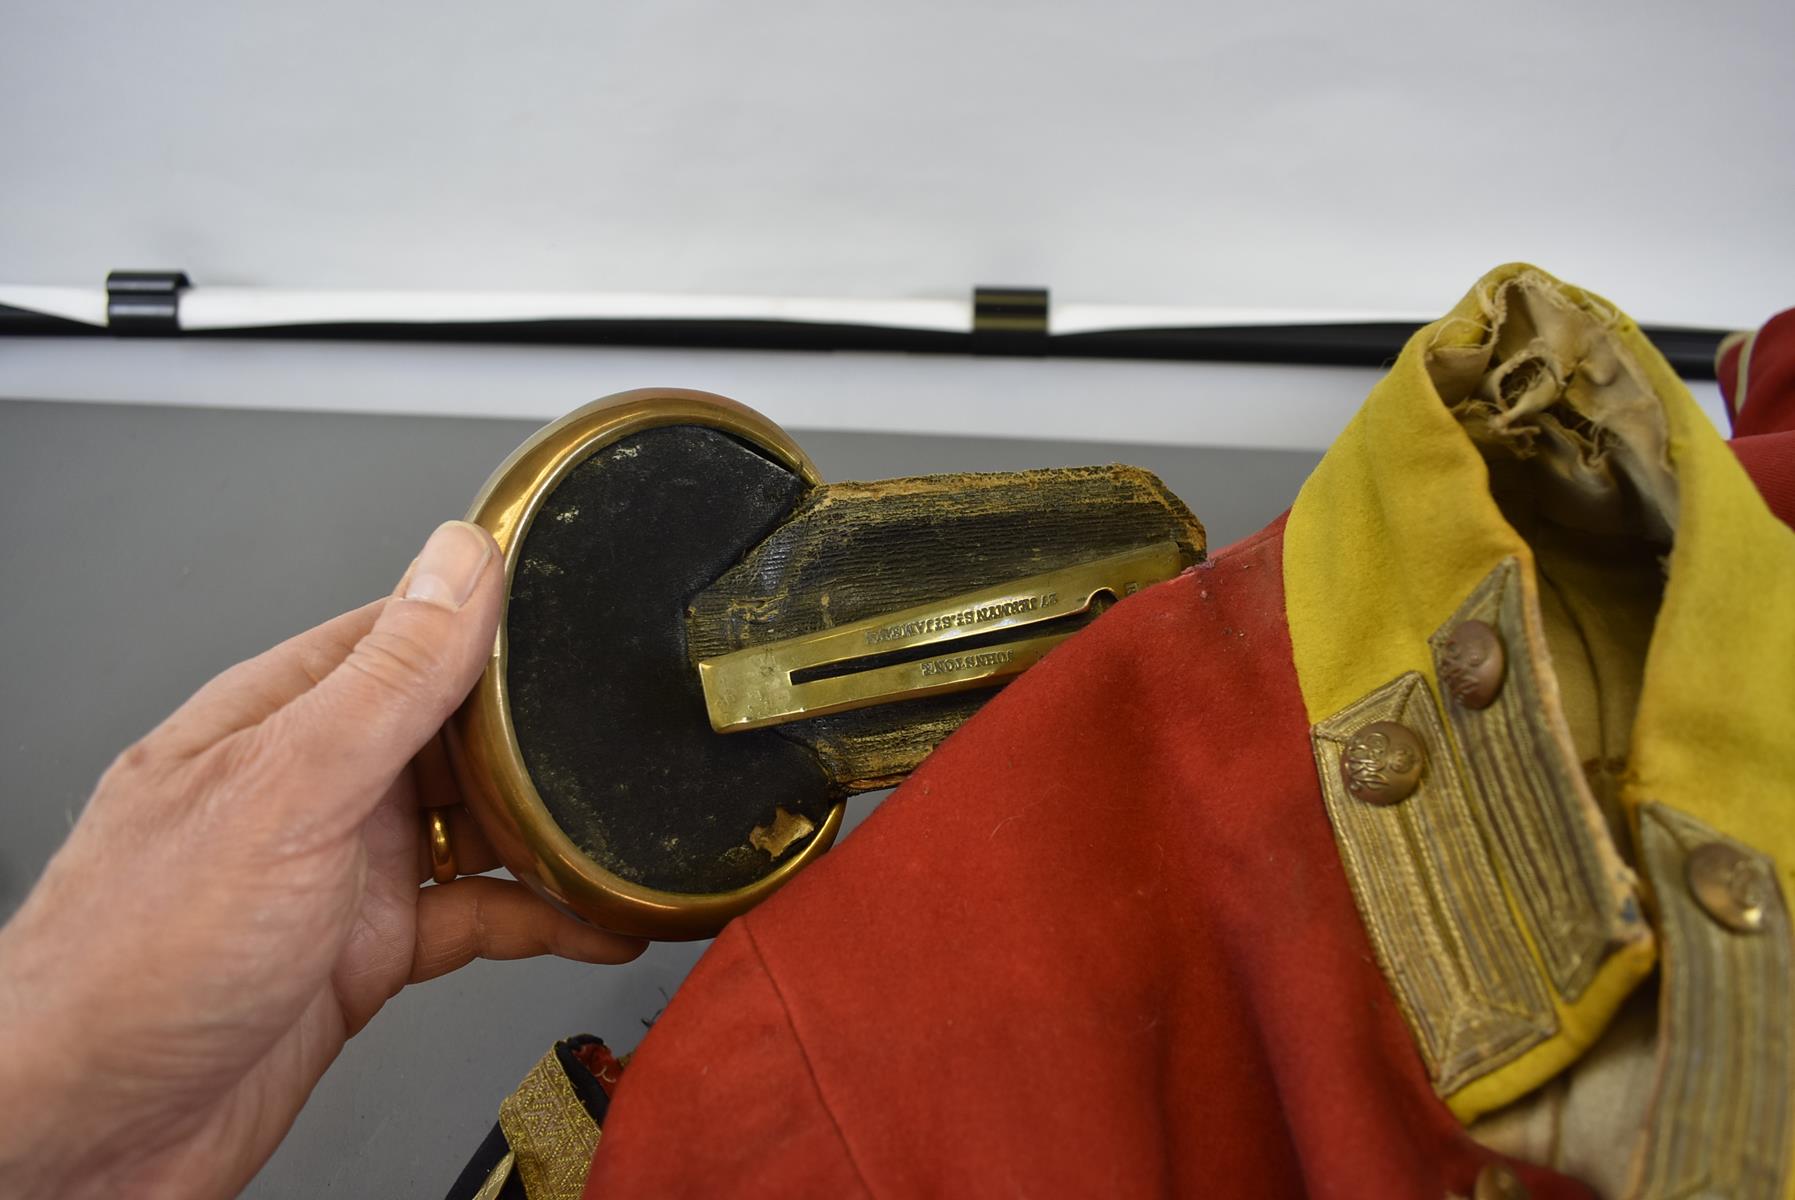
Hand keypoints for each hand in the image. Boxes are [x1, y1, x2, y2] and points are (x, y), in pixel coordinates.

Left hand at [0, 521, 644, 1199]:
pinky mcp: (369, 954)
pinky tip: (598, 920)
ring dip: (553, 833)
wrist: (91, 1132)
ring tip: (629, 830)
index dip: (496, 626)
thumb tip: (460, 562)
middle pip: (457, 734)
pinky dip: (545, 920)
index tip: (583, 621)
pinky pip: (480, 918)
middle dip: (542, 740)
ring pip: (478, 829)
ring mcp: (344, 872)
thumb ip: (388, 680)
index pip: (406, 636)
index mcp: (282, 718)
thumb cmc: (134, 960)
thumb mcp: (287, 790)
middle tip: (624, 743)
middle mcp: (316, 787)